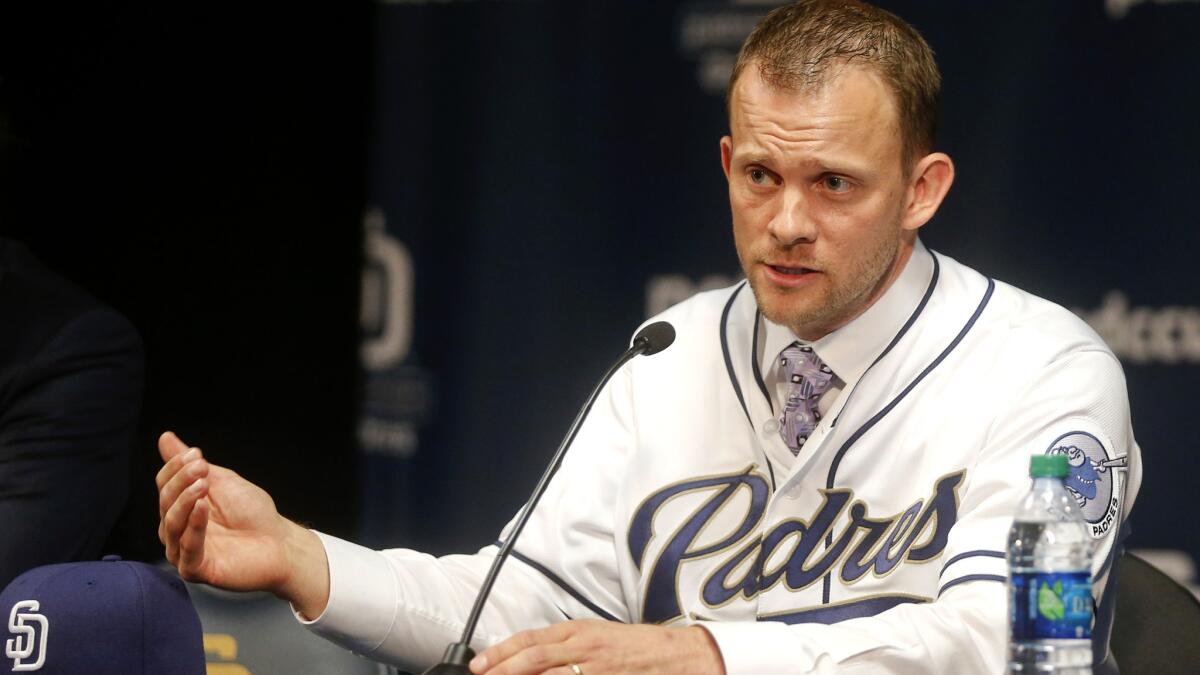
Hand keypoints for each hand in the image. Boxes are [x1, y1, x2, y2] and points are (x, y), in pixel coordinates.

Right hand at [155, 431, 329, 616]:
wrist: (280, 542)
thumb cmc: (253, 513)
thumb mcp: (221, 480)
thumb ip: (190, 464)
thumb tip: (166, 438)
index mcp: (181, 508)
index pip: (164, 484)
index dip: (175, 467)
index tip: (196, 454)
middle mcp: (178, 530)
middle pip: (165, 502)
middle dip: (181, 481)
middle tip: (200, 468)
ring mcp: (184, 551)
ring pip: (171, 524)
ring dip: (185, 500)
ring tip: (203, 485)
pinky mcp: (196, 570)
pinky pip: (187, 548)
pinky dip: (193, 527)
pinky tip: (202, 508)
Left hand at [468, 620, 725, 674]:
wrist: (680, 656)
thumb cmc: (638, 648)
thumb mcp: (599, 636)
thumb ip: (566, 645)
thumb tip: (531, 657)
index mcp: (580, 630)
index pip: (531, 639)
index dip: (502, 651)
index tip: (479, 664)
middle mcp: (585, 647)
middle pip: (534, 658)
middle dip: (503, 669)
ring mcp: (597, 668)